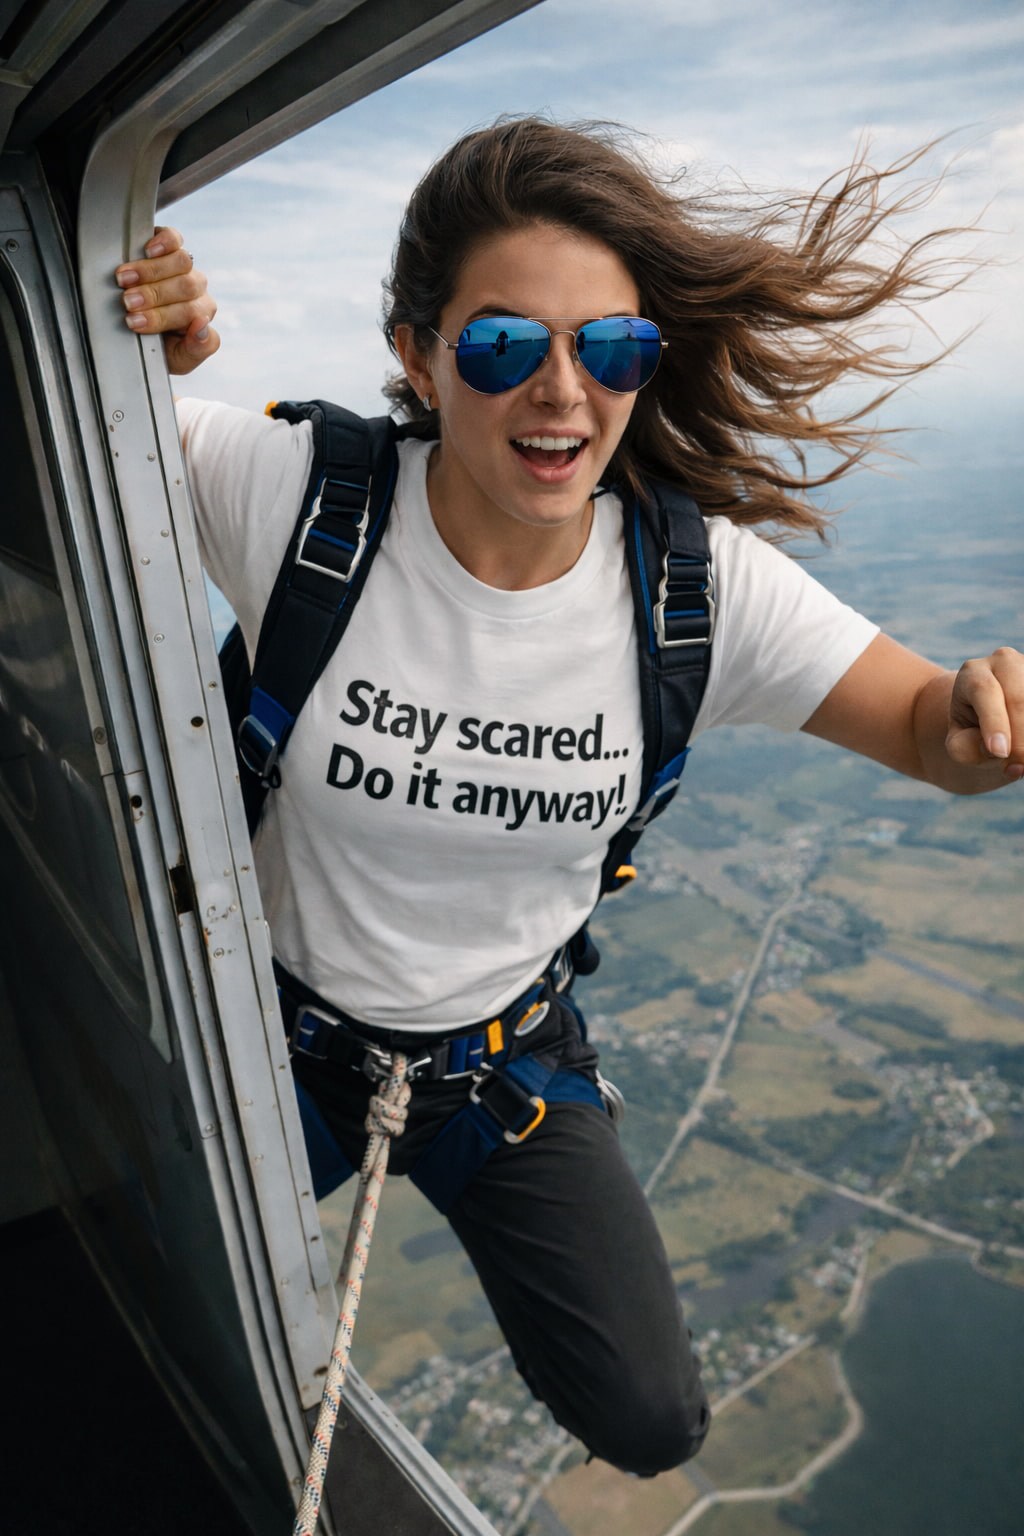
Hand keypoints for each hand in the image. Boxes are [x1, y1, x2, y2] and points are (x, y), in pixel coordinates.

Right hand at [114, 226, 218, 374]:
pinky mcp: (170, 245)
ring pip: (182, 261)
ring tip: (124, 280)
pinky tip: (148, 249)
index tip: (134, 323)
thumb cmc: (161, 348)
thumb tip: (202, 325)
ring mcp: (185, 267)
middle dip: (153, 295)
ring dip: (150, 271)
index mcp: (201, 315)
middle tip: (127, 302)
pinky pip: (174, 238)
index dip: (161, 317)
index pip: (192, 313)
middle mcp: (196, 289)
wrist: (140, 338)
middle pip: (186, 286)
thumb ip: (197, 348)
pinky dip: (163, 241)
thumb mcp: (179, 360)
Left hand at [945, 647, 1023, 782]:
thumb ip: (967, 749)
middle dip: (1021, 738)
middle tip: (1018, 769)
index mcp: (973, 673)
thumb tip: (999, 752)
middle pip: (1019, 697)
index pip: (984, 691)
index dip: (994, 723)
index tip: (999, 752)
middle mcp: (1004, 662)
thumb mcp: (959, 744)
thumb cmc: (972, 734)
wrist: (990, 719)